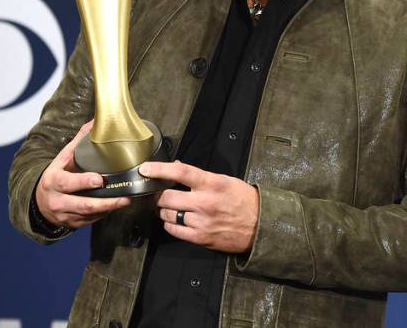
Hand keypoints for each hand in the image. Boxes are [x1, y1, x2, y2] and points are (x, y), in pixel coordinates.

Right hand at [35, 120, 129, 228]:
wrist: (39, 201)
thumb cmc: (56, 175)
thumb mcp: (62, 158)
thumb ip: (78, 142)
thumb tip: (95, 121)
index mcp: (54, 181)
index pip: (68, 183)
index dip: (84, 182)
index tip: (100, 180)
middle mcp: (57, 200)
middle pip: (83, 204)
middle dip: (106, 202)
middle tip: (124, 197)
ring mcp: (64, 215)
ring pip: (89, 214)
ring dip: (109, 209)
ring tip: (125, 201)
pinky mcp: (72, 224)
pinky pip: (90, 220)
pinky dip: (103, 214)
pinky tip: (114, 206)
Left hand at [139, 160, 258, 253]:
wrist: (260, 225)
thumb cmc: (244, 200)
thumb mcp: (225, 181)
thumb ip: (201, 177)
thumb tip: (178, 168)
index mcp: (212, 184)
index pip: (180, 172)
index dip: (159, 169)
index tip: (145, 169)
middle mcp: (205, 202)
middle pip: (167, 197)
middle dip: (159, 195)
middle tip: (159, 193)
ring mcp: (201, 222)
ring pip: (167, 215)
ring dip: (164, 210)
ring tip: (171, 208)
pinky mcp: (201, 238)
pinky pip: (174, 231)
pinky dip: (170, 225)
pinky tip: (176, 221)